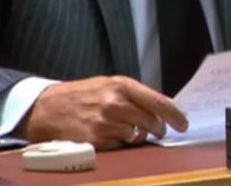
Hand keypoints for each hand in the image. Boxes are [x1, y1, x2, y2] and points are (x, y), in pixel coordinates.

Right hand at [23, 76, 187, 149]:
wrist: (48, 108)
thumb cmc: (80, 95)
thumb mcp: (107, 84)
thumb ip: (133, 95)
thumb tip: (160, 109)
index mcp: (121, 85)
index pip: (159, 102)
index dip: (175, 116)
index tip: (183, 124)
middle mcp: (116, 103)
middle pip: (152, 122)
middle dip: (157, 129)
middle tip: (156, 130)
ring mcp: (107, 123)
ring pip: (138, 136)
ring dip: (137, 136)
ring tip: (125, 129)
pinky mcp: (98, 140)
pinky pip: (122, 146)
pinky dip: (121, 143)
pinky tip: (110, 135)